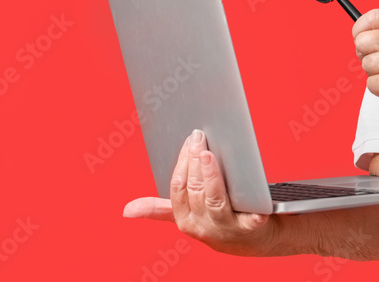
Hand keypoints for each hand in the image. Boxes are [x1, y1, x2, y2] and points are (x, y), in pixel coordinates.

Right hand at [123, 129, 276, 255]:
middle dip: (195, 162)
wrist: (248, 242)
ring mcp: (225, 227)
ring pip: (215, 199)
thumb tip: (126, 211)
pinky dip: (252, 211)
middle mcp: (202, 225)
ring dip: (211, 177)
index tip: (189, 139)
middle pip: (195, 190)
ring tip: (210, 155)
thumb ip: (158, 209)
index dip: (182, 162)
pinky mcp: (251, 228)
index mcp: (184, 219)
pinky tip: (251, 194)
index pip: (178, 187)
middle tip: (199, 137)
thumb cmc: (215, 219)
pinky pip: (250, 218)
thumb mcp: (185, 216)